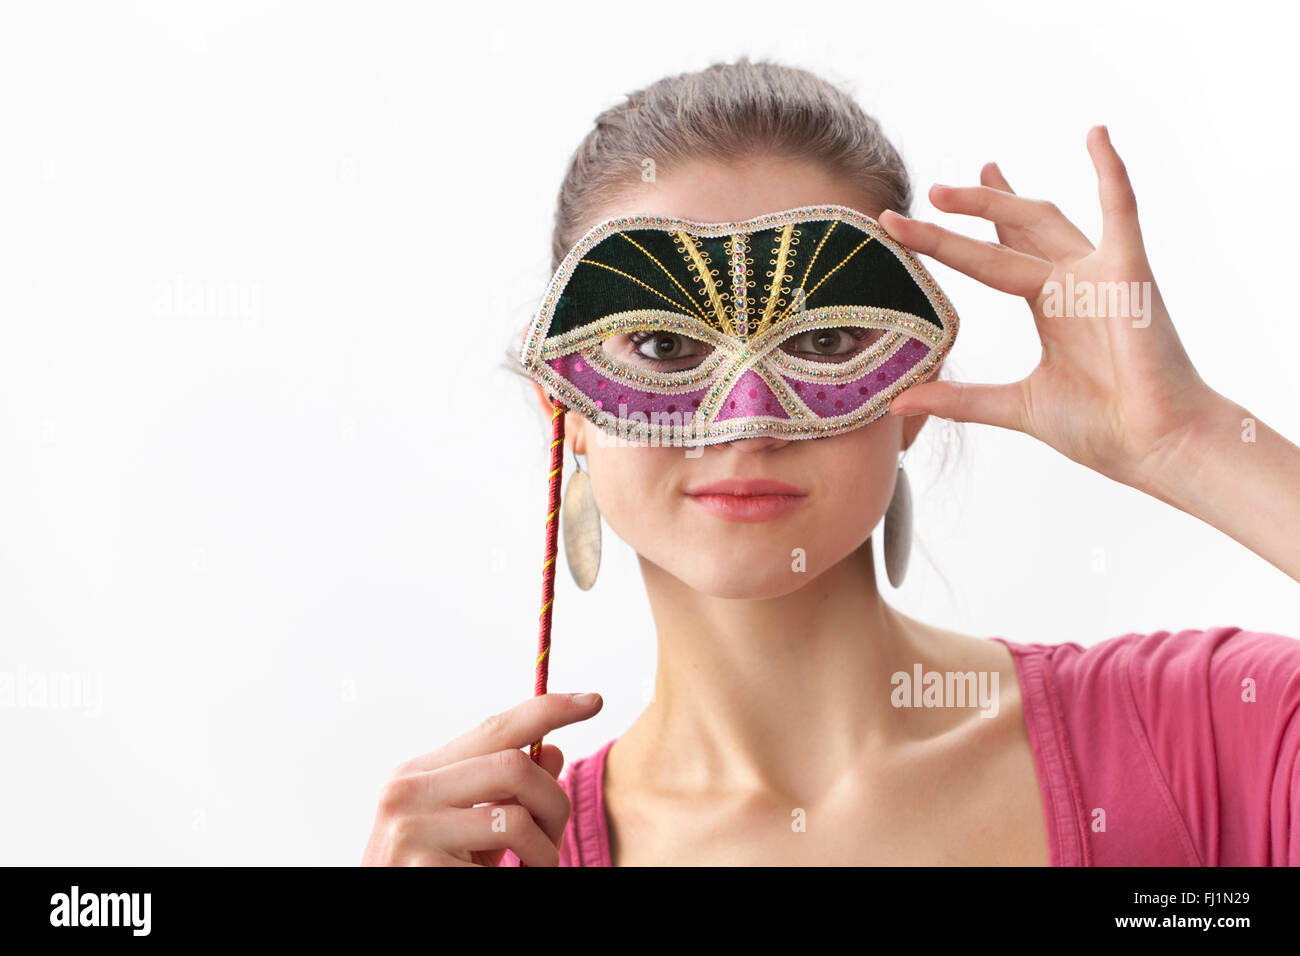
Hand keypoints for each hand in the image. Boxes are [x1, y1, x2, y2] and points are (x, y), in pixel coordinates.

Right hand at [361, 692, 602, 866]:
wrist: (378, 925)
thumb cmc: (431, 874)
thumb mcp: (470, 831)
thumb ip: (506, 792)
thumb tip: (554, 750)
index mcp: (417, 774)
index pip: (494, 728)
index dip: (548, 710)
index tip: (593, 700)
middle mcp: (407, 792)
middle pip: (514, 766)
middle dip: (553, 802)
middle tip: (557, 836)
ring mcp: (410, 830)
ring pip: (516, 818)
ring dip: (544, 850)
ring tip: (536, 869)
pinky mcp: (423, 868)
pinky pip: (503, 863)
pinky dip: (524, 875)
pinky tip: (508, 881)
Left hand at [879, 125, 1223, 491]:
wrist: (1156, 445)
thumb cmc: (1103, 427)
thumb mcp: (1015, 407)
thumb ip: (959, 399)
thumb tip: (898, 401)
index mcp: (1050, 306)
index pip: (997, 256)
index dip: (962, 234)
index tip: (921, 217)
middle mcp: (1072, 282)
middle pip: (1016, 227)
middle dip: (975, 206)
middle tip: (932, 191)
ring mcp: (1100, 274)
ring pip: (1044, 219)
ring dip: (1001, 199)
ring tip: (958, 184)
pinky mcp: (1130, 274)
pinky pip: (1121, 212)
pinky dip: (1111, 173)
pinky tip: (1096, 136)